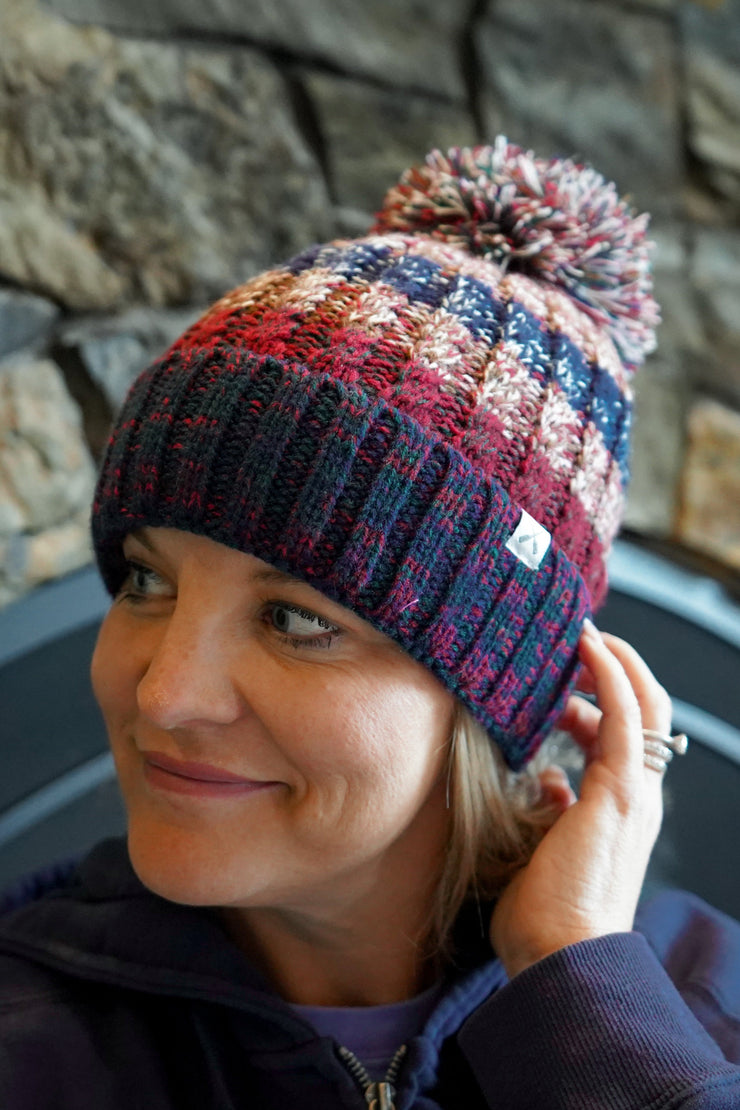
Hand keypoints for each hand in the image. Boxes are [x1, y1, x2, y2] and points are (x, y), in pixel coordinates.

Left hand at [489, 620, 671, 978]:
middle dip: (614, 670)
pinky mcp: (621, 791)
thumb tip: (548, 778)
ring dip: (613, 662)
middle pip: (644, 712)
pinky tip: (587, 645)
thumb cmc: (544, 915)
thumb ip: (550, 808)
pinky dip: (610, 674)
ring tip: (578, 635)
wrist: (560, 957)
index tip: (562, 674)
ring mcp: (634, 792)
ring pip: (642, 705)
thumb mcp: (543, 847)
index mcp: (620, 810)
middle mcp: (636, 796)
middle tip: (576, 641)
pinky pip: (624, 715)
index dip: (598, 697)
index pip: (622, 736)